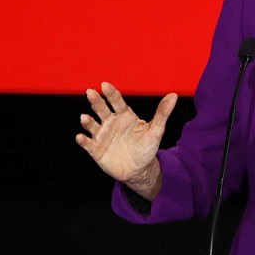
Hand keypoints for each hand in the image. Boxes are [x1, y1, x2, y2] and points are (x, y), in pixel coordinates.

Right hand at [76, 81, 177, 201]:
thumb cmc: (147, 147)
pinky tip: (80, 137)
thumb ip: (162, 113)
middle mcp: (111, 122)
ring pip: (92, 125)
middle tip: (90, 92)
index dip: (111, 93)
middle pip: (101, 109)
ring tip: (85, 118)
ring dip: (88, 121)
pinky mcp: (96, 149)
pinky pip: (88, 143)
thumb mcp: (156, 130)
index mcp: (124, 115)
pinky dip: (83, 140)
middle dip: (96, 101)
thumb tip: (174, 95)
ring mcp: (102, 135)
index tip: (105, 85)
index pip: (117, 101)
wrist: (139, 170)